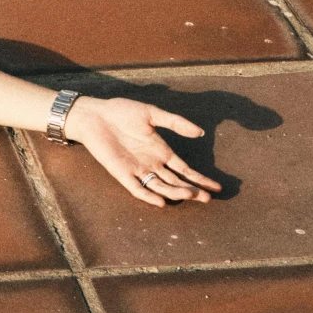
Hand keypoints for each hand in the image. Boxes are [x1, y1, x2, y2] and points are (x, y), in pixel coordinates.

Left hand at [65, 95, 221, 204]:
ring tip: (190, 195)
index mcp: (161, 151)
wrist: (95, 114)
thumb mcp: (152, 114)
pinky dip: (148, 195)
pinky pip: (137, 188)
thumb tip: (200, 132)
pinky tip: (161, 201)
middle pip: (176, 181)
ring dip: (175, 192)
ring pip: (161, 186)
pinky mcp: (121, 172)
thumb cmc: (122, 111)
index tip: (217, 187)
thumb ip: (175, 122)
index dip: (200, 178)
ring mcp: (137, 169)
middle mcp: (152, 163)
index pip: (184, 169)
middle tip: (207, 198)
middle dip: (192, 189)